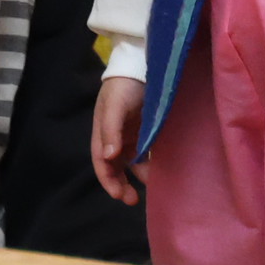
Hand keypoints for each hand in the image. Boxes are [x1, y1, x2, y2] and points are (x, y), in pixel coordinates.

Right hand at [91, 76, 144, 205]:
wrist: (140, 64)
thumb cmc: (123, 86)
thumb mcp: (114, 106)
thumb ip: (110, 130)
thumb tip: (108, 157)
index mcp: (103, 134)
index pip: (102, 164)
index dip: (108, 181)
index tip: (119, 195)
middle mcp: (115, 138)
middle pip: (116, 167)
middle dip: (122, 185)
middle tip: (133, 200)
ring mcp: (132, 134)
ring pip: (133, 162)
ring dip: (140, 176)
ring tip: (153, 187)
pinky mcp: (147, 130)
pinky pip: (147, 151)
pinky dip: (151, 162)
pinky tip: (162, 170)